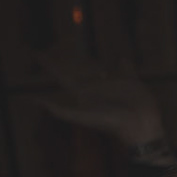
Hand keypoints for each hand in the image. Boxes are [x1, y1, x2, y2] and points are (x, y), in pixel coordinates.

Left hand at [38, 54, 167, 152]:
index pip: (61, 75)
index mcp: (82, 93)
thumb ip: (61, 111)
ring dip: (93, 63)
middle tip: (57, 49)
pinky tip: (123, 60)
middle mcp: (95, 87)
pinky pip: (126, 69)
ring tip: (87, 56)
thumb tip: (36, 103)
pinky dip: (125, 64)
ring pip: (100, 70)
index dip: (48, 64)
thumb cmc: (111, 123)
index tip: (36, 53)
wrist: (139, 127)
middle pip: (77, 70)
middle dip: (67, 61)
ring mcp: (113, 85)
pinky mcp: (130, 83)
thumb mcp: (84, 117)